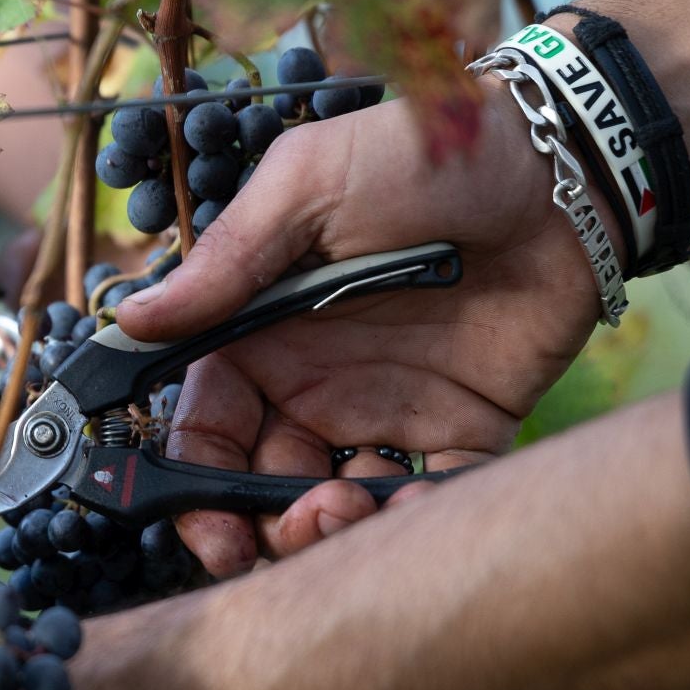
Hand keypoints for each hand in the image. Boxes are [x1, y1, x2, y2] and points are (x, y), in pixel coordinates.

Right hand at [113, 88, 621, 574]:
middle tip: (300, 521)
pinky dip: (417, 525)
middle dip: (267, 527)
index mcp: (262, 336)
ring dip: (335, 533)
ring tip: (351, 512)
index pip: (208, 434)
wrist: (560, 165)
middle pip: (265, 488)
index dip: (196, 491)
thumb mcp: (307, 187)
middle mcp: (315, 384)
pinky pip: (430, 501)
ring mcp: (388, 411)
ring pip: (340, 509)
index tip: (209, 531)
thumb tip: (129, 321)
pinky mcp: (462, 429)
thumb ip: (226, 264)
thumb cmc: (421, 156)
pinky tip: (414, 515)